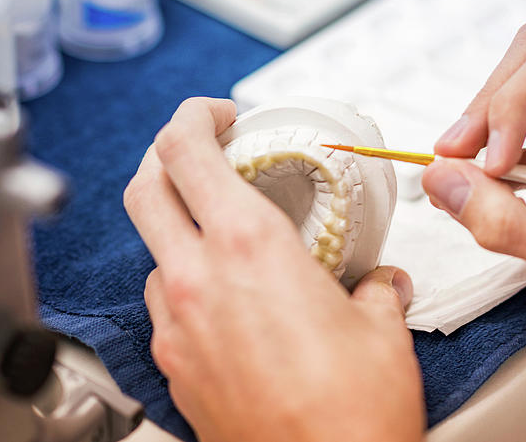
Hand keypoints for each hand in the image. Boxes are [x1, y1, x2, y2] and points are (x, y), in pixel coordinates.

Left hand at [124, 98, 424, 441]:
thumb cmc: (353, 413)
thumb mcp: (381, 328)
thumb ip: (375, 289)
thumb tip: (379, 283)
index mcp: (249, 248)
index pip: (186, 150)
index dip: (193, 116)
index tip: (217, 115)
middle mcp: (198, 281)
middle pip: (144, 187)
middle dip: (166, 154)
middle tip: (202, 151)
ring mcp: (177, 328)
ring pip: (152, 251)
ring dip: (178, 228)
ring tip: (225, 236)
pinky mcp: (175, 368)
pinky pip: (163, 305)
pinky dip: (185, 283)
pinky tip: (227, 300)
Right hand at [422, 21, 525, 427]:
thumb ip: (503, 218)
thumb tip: (440, 179)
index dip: (511, 101)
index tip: (489, 162)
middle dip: (490, 107)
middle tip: (454, 158)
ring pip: (524, 87)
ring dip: (486, 128)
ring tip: (460, 174)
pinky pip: (525, 126)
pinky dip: (495, 153)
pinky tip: (478, 186)